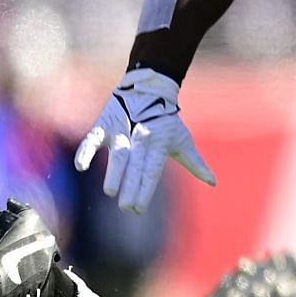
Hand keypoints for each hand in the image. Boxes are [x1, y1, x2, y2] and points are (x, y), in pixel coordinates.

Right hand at [73, 68, 214, 212]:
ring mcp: (122, 131)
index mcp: (158, 145)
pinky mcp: (106, 123)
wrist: (149, 88)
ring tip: (110, 192)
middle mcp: (141, 139)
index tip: (139, 208)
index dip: (145, 189)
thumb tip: (214, 182)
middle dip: (131, 186)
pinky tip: (81, 166)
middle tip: (126, 207)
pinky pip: (94, 138)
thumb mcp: (182, 141)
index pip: (151, 171)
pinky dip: (86, 150)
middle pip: (135, 166)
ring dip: (114, 172)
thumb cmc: (167, 121)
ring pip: (118, 153)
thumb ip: (195, 163)